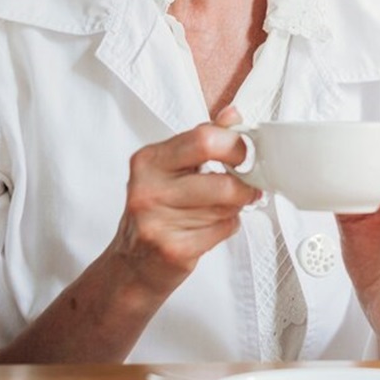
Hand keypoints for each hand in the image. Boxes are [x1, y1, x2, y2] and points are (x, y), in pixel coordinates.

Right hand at [109, 106, 260, 300]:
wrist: (132, 264)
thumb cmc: (157, 210)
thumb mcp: (172, 168)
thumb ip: (203, 140)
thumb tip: (232, 114)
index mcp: (149, 160)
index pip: (205, 139)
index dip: (237, 147)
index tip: (246, 155)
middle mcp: (148, 189)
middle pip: (222, 181)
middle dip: (244, 186)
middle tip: (248, 187)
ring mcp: (157, 221)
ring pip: (227, 208)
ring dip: (235, 209)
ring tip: (219, 209)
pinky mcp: (173, 249)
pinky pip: (223, 230)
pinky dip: (227, 228)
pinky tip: (209, 228)